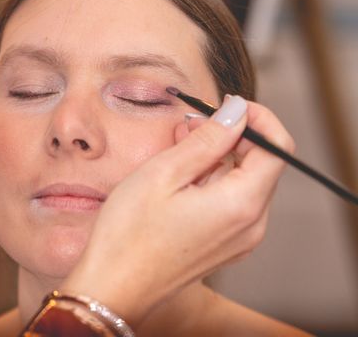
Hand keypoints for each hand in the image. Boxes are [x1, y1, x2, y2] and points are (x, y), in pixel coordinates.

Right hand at [61, 96, 294, 326]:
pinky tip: (179, 176)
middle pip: (261, 164)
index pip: (277, 148)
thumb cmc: (129, 231)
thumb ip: (208, 139)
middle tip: (189, 124)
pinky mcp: (225, 246)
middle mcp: (251, 225)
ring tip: (176, 148)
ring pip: (244, 182)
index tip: (226, 104)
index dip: (258, 118)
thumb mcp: (164, 172)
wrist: (114, 286)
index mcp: (241, 204)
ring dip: (218, 157)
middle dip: (232, 135)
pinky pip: (232, 203)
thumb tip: (237, 111)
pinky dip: (213, 180)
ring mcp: (240, 240)